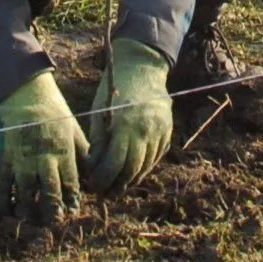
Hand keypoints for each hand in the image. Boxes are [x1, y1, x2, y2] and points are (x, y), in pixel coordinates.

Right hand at [0, 70, 86, 232]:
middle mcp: (44, 158)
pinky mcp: (3, 157)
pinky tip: (6, 210)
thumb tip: (94, 175)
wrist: (25, 91)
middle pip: (50, 194)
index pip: (71, 185)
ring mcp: (22, 159)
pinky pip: (1, 186)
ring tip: (28, 221)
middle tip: (51, 225)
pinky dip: (3, 202)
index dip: (71, 203)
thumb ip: (83, 154)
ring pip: (25, 195)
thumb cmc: (54, 111)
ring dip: (27, 213)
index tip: (69, 213)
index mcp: (64, 152)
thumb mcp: (74, 130)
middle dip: (52, 214)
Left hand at [83, 38, 173, 195]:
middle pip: (132, 170)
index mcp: (124, 126)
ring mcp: (160, 131)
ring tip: (118, 187)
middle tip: (106, 194)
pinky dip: (144, 167)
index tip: (95, 185)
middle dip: (117, 185)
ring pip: (146, 166)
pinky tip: (133, 172)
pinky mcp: (167, 131)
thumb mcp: (100, 113)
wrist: (142, 67)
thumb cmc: (114, 89)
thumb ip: (99, 142)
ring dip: (131, 179)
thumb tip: (95, 168)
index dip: (103, 179)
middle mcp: (145, 131)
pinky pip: (156, 157)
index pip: (114, 164)